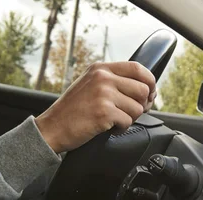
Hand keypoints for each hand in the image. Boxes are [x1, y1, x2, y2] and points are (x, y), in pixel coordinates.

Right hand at [35, 62, 156, 153]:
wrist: (51, 128)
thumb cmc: (72, 111)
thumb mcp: (90, 85)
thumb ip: (113, 81)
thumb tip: (146, 89)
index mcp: (100, 68)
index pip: (137, 67)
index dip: (149, 81)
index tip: (151, 93)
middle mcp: (102, 77)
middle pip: (142, 89)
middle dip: (141, 105)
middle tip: (129, 113)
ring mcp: (103, 94)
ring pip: (137, 108)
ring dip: (129, 119)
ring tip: (113, 121)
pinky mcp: (103, 112)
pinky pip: (127, 122)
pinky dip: (120, 129)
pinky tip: (107, 127)